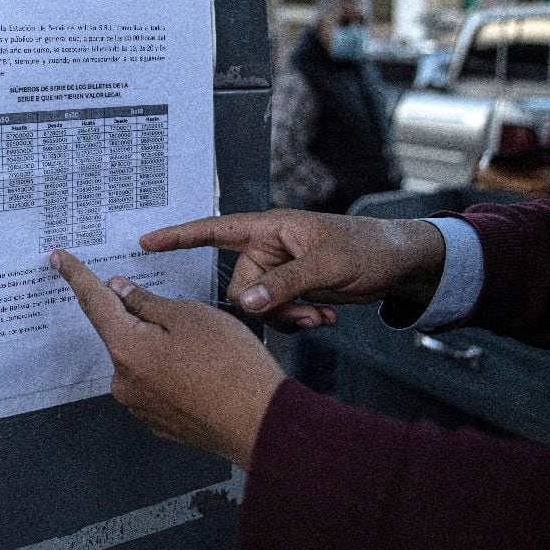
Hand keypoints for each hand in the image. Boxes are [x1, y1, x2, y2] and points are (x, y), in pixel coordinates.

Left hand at [51, 250, 282, 468]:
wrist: (262, 424)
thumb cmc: (231, 367)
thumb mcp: (189, 315)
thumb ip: (147, 302)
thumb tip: (120, 292)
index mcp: (126, 348)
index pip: (93, 302)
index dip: (77, 276)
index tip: (60, 260)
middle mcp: (124, 381)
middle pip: (122, 334)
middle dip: (145, 319)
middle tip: (188, 321)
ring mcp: (141, 406)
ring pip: (142, 361)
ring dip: (163, 349)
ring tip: (207, 353)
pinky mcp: (159, 422)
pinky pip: (157, 386)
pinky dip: (173, 374)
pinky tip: (204, 375)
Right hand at [141, 210, 445, 330]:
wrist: (401, 263)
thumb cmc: (369, 247)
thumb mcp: (327, 265)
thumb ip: (284, 284)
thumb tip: (247, 303)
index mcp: (269, 229)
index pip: (214, 229)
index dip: (179, 236)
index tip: (147, 242)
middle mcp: (269, 249)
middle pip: (240, 286)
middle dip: (270, 306)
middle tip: (307, 311)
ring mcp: (280, 272)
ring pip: (259, 306)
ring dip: (288, 317)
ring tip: (321, 312)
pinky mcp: (292, 291)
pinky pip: (278, 313)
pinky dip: (299, 320)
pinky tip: (325, 314)